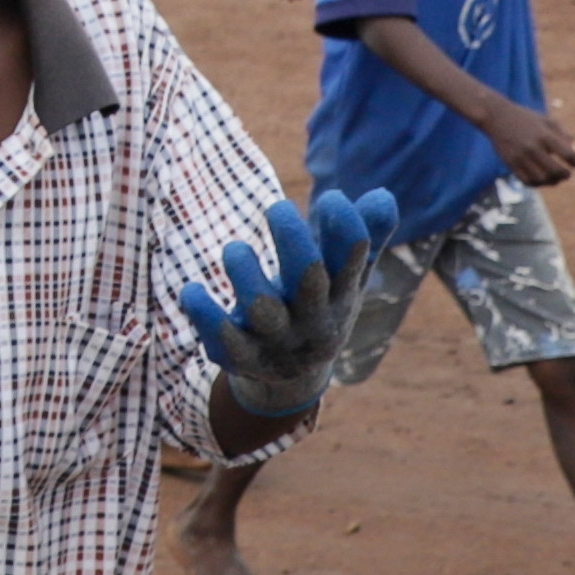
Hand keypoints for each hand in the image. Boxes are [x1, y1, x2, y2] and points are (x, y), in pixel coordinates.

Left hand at [184, 189, 398, 416]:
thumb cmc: (320, 306)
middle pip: (308, 277)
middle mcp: (312, 317)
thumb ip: (364, 234)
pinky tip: (192, 289)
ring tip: (235, 250)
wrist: (293, 378)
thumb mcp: (346, 276)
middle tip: (278, 208)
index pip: (352, 257)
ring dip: (246, 274)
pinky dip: (205, 313)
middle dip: (294, 240)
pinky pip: (223, 339)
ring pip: (263, 308)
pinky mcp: (241, 357)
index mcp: (340, 291)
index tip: (329, 198)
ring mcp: (276, 340)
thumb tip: (382, 196)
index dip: (344, 225)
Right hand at [486, 102, 574, 186]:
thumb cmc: (526, 118)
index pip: (567, 154)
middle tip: (567, 174)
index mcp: (544, 135)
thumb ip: (564, 134)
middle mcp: (533, 147)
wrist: (497, 117)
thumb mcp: (547, 121)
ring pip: (541, 179)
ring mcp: (521, 156)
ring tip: (555, 179)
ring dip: (552, 182)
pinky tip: (541, 179)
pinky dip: (537, 183)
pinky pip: (527, 181)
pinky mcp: (511, 163)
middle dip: (565, 175)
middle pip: (555, 170)